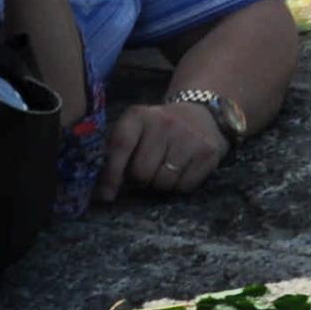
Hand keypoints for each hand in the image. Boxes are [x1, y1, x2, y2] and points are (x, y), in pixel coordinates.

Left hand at [102, 99, 228, 200]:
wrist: (199, 113)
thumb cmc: (157, 129)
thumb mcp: (134, 129)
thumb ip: (116, 153)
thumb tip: (102, 193)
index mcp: (139, 115)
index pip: (121, 146)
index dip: (111, 175)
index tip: (106, 196)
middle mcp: (164, 123)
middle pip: (142, 172)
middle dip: (141, 179)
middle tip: (146, 172)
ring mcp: (189, 137)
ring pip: (163, 182)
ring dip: (160, 184)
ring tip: (164, 170)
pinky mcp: (208, 152)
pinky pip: (184, 187)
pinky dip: (179, 186)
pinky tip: (181, 170)